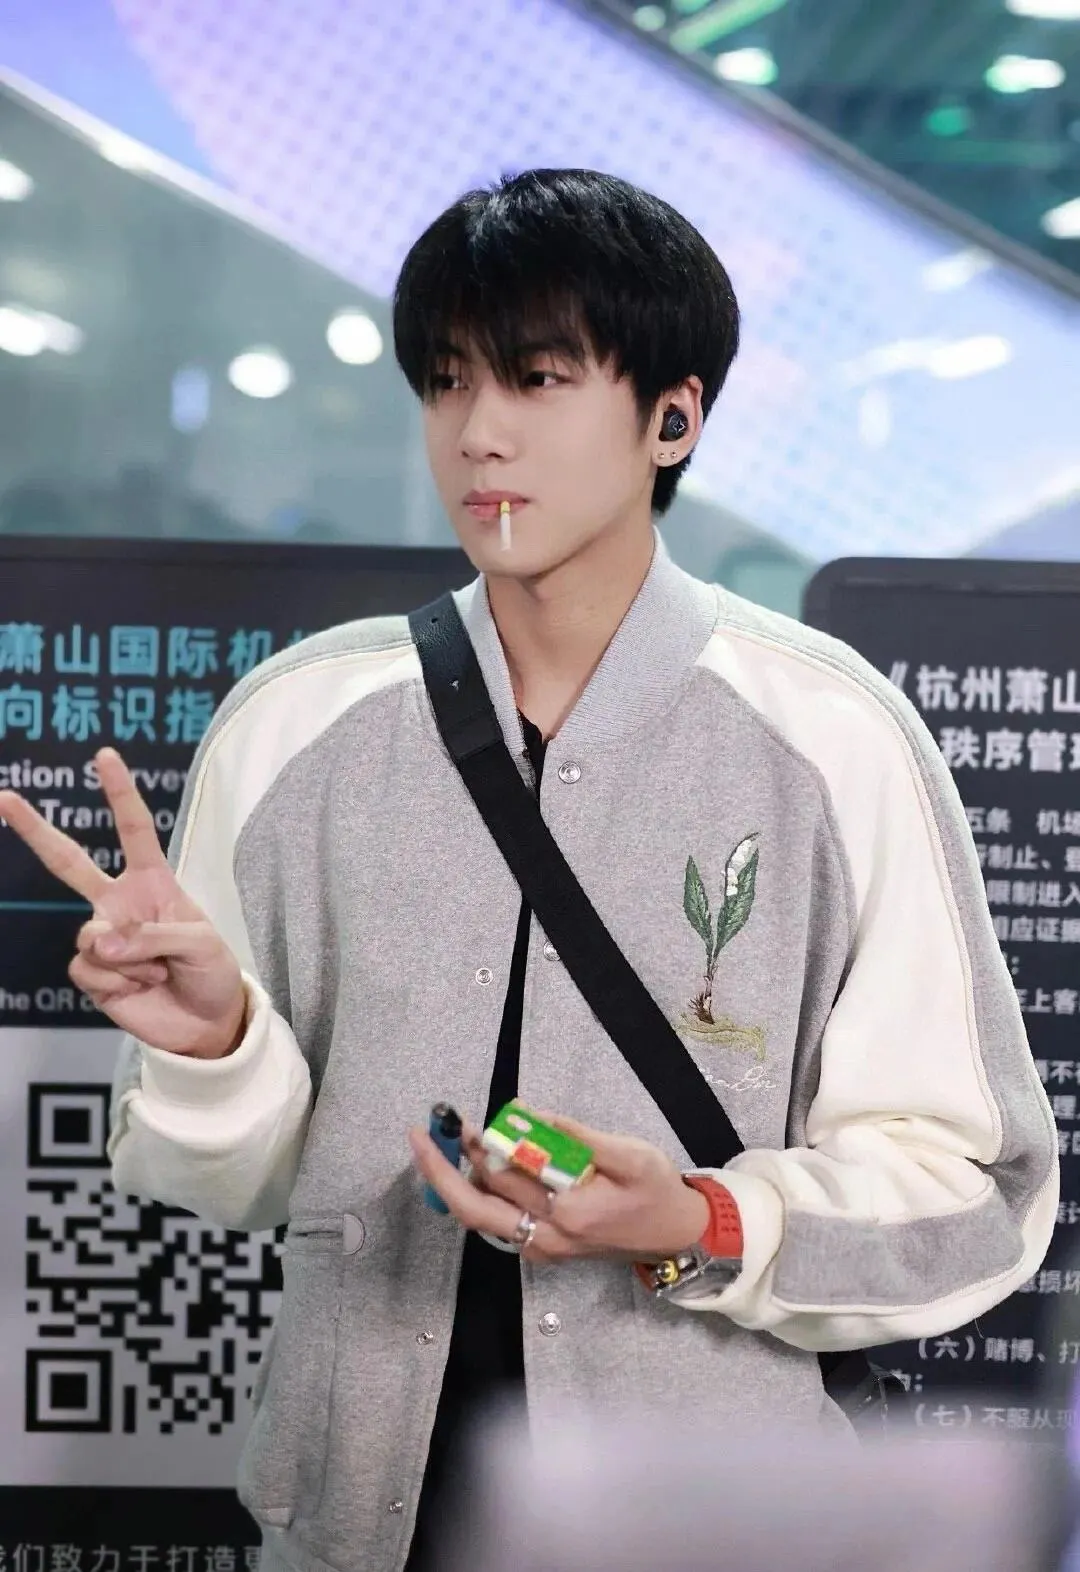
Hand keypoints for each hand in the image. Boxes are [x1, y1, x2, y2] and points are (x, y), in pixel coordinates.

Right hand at [0, 747, 244, 1057]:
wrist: (206, 1024)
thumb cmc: (211, 973)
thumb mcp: (201, 945)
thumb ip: (152, 935)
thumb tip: (98, 940)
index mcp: (152, 881)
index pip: (133, 829)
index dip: (119, 792)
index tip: (104, 756)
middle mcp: (119, 902)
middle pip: (68, 861)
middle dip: (34, 830)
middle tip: (3, 797)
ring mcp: (102, 937)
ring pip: (89, 934)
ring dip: (128, 958)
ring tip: (156, 972)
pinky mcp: (91, 973)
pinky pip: (86, 967)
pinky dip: (116, 981)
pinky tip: (138, 988)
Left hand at [408, 1110, 708, 1263]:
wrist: (677, 1235)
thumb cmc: (656, 1191)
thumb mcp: (630, 1155)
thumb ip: (578, 1138)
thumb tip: (533, 1118)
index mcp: (569, 1212)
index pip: (507, 1176)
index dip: (478, 1145)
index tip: (459, 1121)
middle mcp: (548, 1237)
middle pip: (478, 1206)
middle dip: (444, 1168)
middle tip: (420, 1136)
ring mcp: (542, 1248)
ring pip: (481, 1219)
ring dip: (457, 1181)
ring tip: (442, 1143)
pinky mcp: (543, 1249)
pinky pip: (497, 1224)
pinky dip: (478, 1194)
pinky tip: (472, 1166)